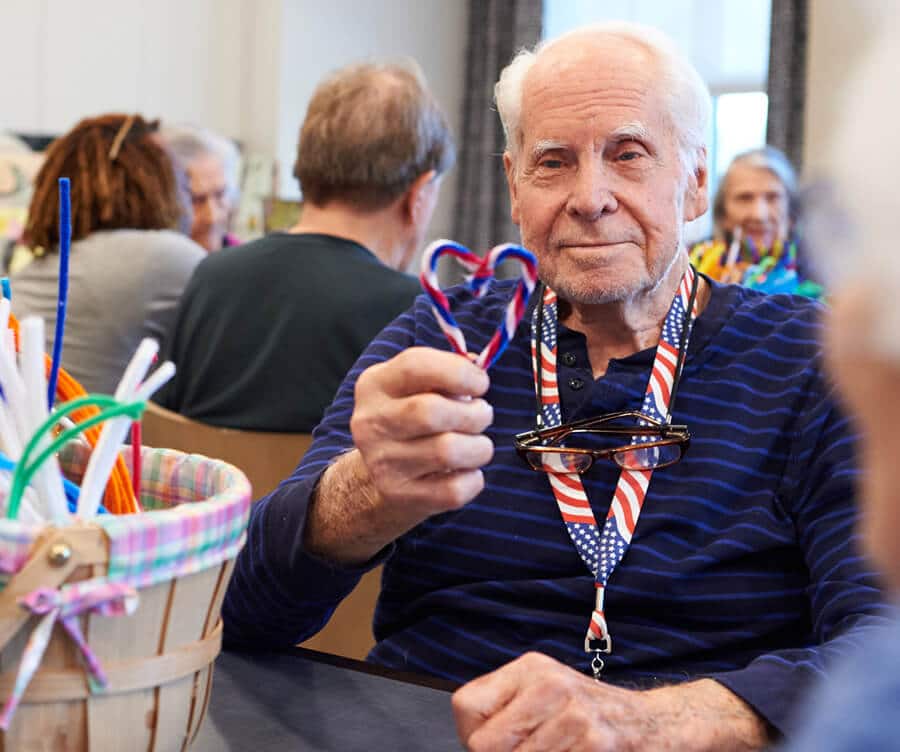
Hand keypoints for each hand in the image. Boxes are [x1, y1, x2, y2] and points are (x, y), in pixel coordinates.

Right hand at [305, 347, 494, 563]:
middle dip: (473, 413)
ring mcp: (383, 462)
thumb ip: (447, 371)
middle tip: (483, 415)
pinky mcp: (400, 495)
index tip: (481, 383)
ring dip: (479, 447)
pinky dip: (473, 478)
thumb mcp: (417, 387)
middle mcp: (371, 422)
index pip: (415, 365)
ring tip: (477, 444)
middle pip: (431, 412)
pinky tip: (466, 470)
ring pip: (448, 452)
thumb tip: (477, 368)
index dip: (459, 371)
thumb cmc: (413, 420)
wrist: (382, 475)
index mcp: (375, 385)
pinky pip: (454, 489)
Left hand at [452, 653, 770, 751]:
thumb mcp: (546, 694)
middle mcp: (550, 685)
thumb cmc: (592, 713)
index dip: (476, 737)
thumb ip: (506, 713)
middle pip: (484, 746)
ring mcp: (575, 718)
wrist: (658, 724)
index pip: (466, 709)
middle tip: (533, 749)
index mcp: (531, 669)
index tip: (499, 743)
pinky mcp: (596, 746)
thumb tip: (474, 744)